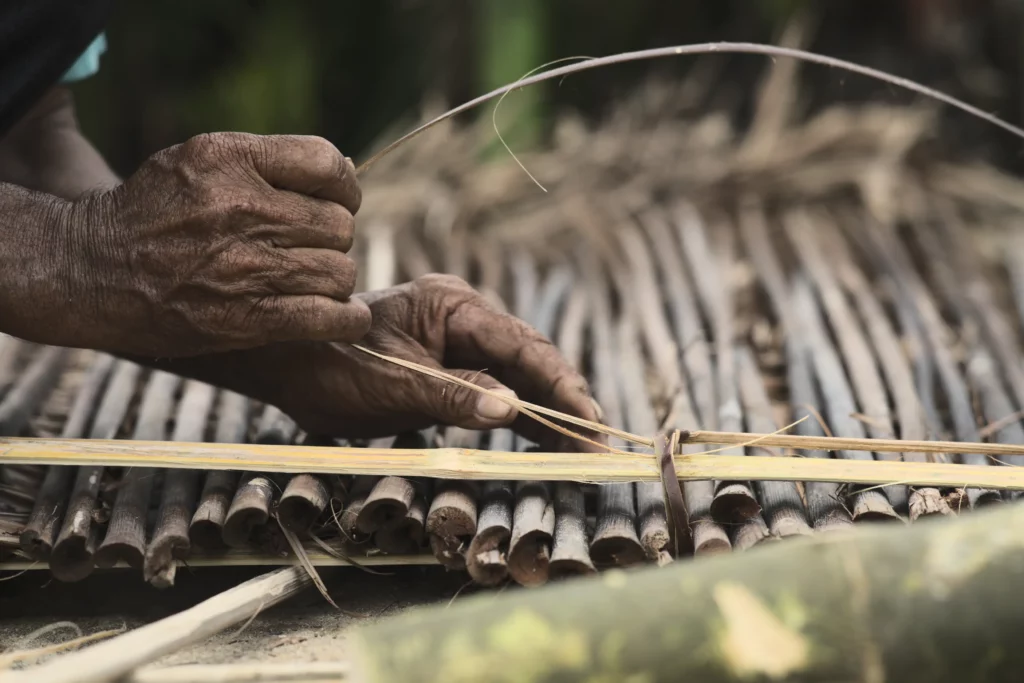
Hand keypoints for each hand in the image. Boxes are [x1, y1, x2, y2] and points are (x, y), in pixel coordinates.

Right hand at [2, 132, 368, 355]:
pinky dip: (346, 319)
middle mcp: (243, 208)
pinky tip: (338, 316)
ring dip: (332, 279)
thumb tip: (345, 170)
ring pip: (340, 271)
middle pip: (339, 224)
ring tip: (308, 281)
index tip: (331, 203)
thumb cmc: (150, 214)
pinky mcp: (249, 317)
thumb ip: (268, 162)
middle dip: (330, 238)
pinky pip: (331, 316)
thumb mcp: (197, 161)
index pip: (328, 163)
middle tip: (306, 249)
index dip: (342, 187)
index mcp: (230, 160)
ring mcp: (247, 265)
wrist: (90, 271)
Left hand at [144, 275, 604, 450]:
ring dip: (551, 413)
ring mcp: (459, 339)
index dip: (558, 385)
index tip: (587, 420)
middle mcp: (462, 316)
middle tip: (599, 446)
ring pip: (520, 375)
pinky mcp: (452, 365)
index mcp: (449, 305)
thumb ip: (453, 396)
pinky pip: (497, 389)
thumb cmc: (329, 368)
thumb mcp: (391, 387)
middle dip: (565, 403)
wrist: (288, 362)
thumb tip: (512, 409)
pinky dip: (524, 416)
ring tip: (587, 450)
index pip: (519, 345)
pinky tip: (550, 441)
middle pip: (530, 359)